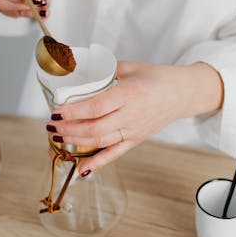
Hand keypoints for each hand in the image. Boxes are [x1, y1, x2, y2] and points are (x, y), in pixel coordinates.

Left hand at [46, 61, 223, 175]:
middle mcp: (132, 115)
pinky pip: (115, 154)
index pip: (96, 106)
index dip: (73, 111)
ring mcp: (134, 130)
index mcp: (130, 93)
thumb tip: (80, 74)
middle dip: (68, 128)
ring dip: (76, 142)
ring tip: (58, 137)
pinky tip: (81, 169)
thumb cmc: (158, 78)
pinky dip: (97, 163)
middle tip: (51, 124)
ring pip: (100, 142)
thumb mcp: (130, 67)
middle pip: (94, 127)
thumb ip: (105, 71)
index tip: (57, 109)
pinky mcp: (137, 140)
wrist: (184, 93)